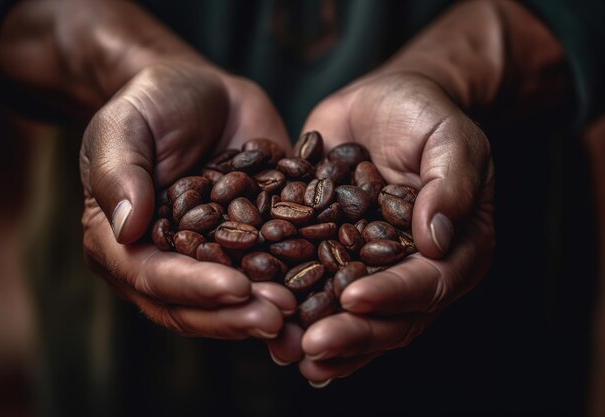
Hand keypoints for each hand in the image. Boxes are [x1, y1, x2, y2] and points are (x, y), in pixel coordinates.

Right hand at [80, 60, 298, 338]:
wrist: (204, 92)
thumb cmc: (153, 103)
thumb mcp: (125, 126)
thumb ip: (120, 173)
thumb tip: (126, 228)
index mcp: (124, 243)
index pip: (153, 277)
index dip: (192, 287)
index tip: (233, 289)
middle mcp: (167, 262)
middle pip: (195, 304)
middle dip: (236, 314)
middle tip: (277, 317)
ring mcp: (213, 258)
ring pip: (235, 298)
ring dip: (267, 309)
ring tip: (300, 315)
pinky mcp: (253, 245)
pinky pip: (271, 269)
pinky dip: (295, 284)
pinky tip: (324, 293)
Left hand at [268, 72, 494, 383]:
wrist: (384, 102)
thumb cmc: (424, 115)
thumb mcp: (449, 138)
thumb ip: (450, 184)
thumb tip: (437, 240)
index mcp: (456, 248)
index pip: (429, 282)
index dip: (393, 295)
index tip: (354, 299)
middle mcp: (417, 270)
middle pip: (392, 317)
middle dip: (352, 334)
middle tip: (312, 346)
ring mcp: (375, 269)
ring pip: (354, 317)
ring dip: (324, 340)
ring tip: (287, 354)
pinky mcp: (337, 258)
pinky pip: (319, 291)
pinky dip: (298, 311)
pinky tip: (271, 328)